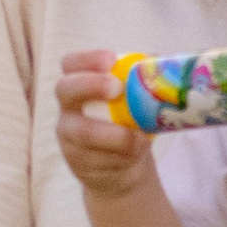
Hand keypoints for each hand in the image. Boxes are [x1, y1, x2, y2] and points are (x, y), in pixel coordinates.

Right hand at [55, 50, 152, 197]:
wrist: (122, 166)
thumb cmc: (128, 124)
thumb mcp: (135, 103)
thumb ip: (143, 83)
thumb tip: (161, 66)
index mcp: (80, 85)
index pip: (71, 64)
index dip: (87, 59)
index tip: (112, 60)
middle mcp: (68, 108)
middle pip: (65, 89)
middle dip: (91, 85)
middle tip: (118, 88)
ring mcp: (69, 137)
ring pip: (84, 133)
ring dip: (117, 135)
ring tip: (141, 139)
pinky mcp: (78, 162)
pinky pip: (97, 158)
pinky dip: (121, 156)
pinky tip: (135, 155)